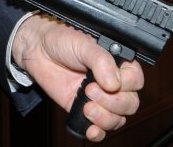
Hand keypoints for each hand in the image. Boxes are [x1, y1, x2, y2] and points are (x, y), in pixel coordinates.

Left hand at [12, 14, 143, 141]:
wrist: (37, 49)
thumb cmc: (62, 39)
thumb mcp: (83, 44)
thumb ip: (100, 60)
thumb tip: (114, 83)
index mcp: (117, 63)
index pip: (135, 80)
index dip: (125, 85)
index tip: (105, 82)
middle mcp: (112, 82)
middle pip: (130, 104)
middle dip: (113, 103)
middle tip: (89, 91)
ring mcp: (100, 97)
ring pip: (118, 119)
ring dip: (105, 118)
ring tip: (86, 107)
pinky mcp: (84, 109)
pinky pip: (100, 129)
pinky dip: (98, 132)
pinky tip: (89, 129)